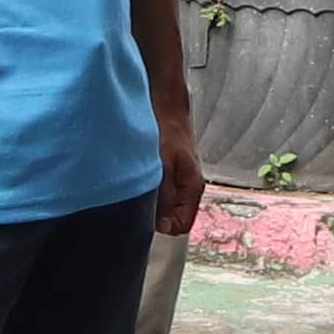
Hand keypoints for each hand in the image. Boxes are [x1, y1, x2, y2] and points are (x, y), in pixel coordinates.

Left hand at [151, 114, 203, 239]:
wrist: (167, 108)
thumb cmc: (167, 132)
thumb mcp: (163, 167)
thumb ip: (164, 197)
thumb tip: (163, 226)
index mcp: (193, 188)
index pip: (182, 225)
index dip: (164, 226)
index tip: (146, 216)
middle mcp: (190, 187)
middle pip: (175, 218)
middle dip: (158, 216)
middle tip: (139, 202)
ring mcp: (182, 180)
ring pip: (168, 206)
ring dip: (154, 203)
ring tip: (139, 190)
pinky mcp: (172, 173)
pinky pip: (163, 193)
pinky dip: (152, 192)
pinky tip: (140, 181)